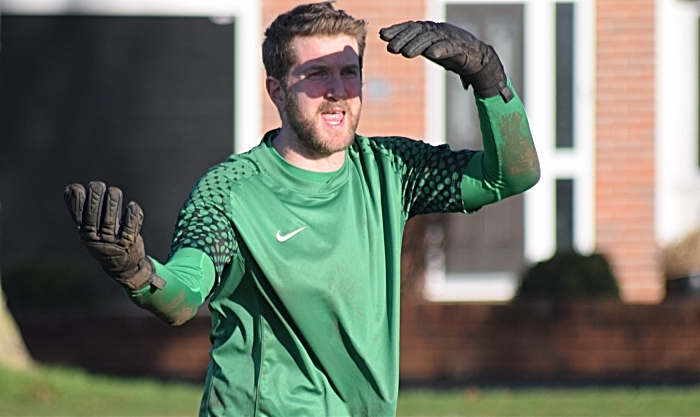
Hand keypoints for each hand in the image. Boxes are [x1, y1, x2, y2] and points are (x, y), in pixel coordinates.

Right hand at [63, 181, 164, 289]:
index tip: (76, 187)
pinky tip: (132, 205)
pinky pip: (130, 228)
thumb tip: (70, 189)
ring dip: (112, 203)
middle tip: (97, 185)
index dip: (76, 203)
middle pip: (94, 218)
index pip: (78, 218)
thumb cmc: (105, 240)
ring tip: (114, 191)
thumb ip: (82, 211)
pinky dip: (132, 216)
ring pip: (111, 221)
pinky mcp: (129, 243)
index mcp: (86, 234)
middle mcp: (97, 240)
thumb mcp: (91, 229)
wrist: (124, 266)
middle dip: (95, 199)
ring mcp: (113, 242)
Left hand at [379, 21, 512, 100]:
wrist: (477, 59)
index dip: (397, 30)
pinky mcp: (461, 48)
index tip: (382, 35)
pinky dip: (439, 50)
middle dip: (403, 38)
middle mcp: (439, 30)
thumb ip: (412, 46)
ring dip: (417, 45)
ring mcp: (450, 37)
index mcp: (430, 30)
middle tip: (390, 47)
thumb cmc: (450, 53)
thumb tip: (391, 46)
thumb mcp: (429, 48)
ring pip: (431, 39)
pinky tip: (430, 54)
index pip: (411, 27)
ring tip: (405, 54)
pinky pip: (449, 47)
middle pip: (418, 31)